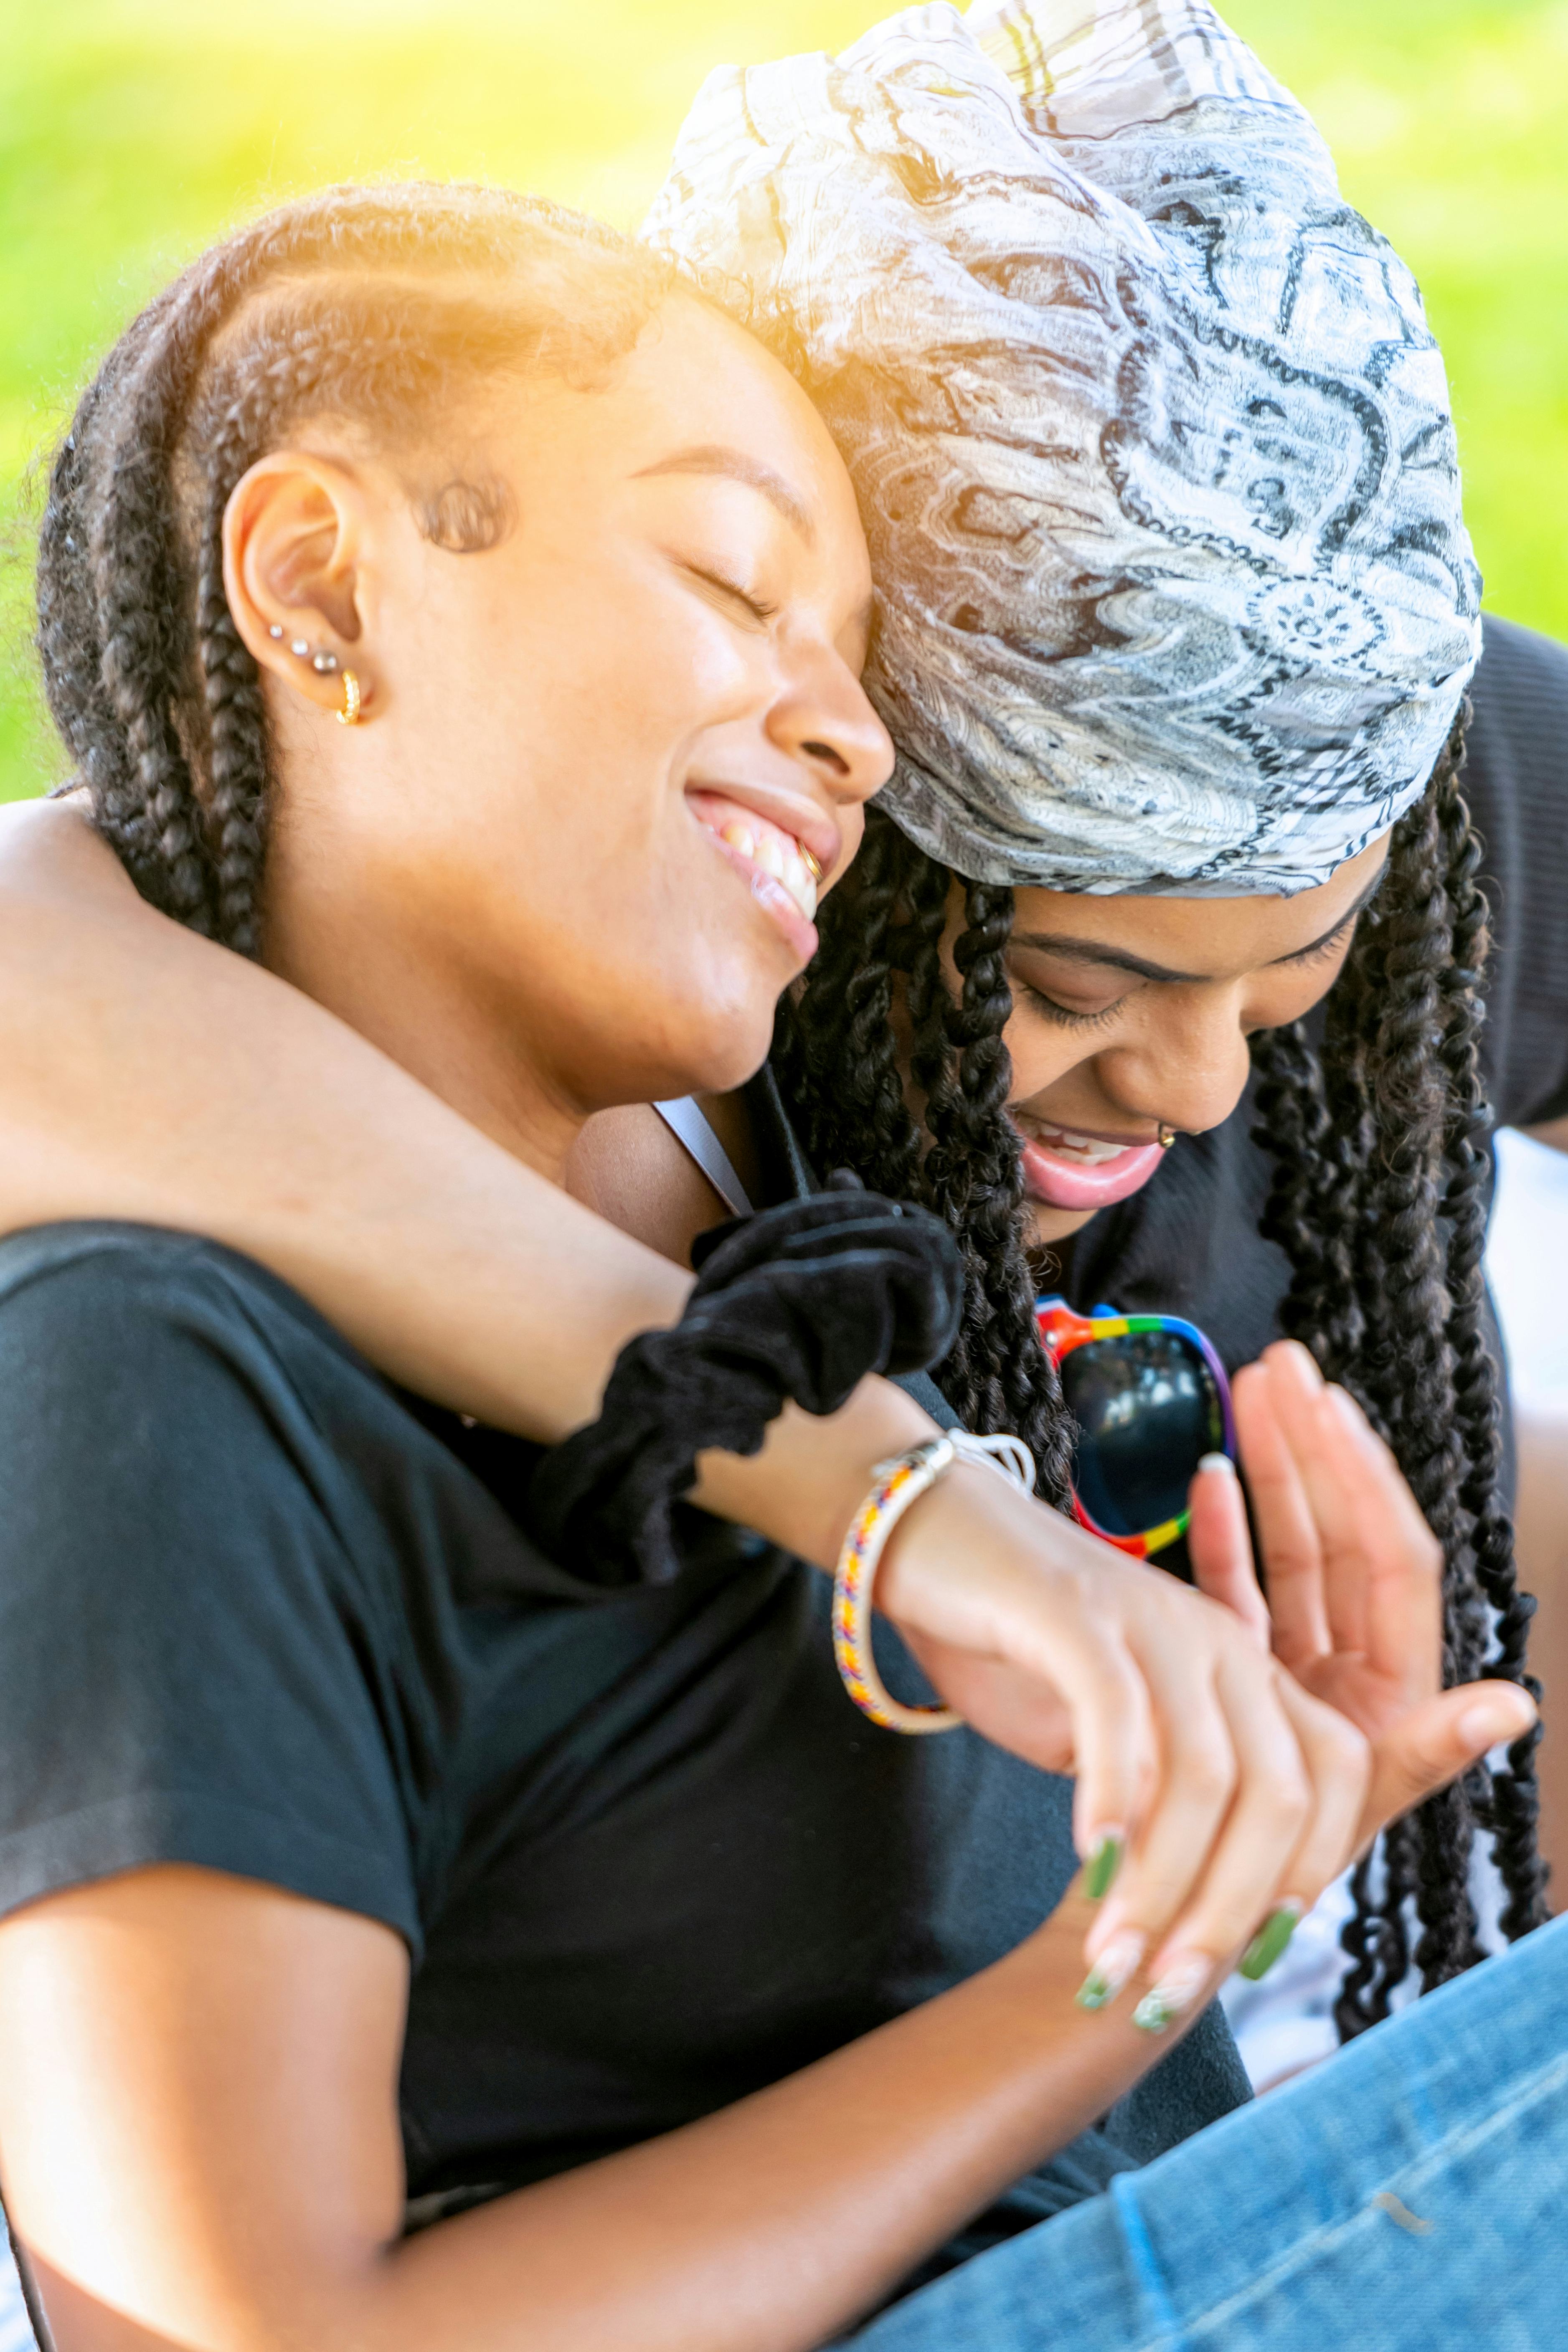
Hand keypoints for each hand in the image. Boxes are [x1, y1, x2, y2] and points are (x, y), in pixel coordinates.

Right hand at [876, 1457, 1375, 2018]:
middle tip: (1160, 1992)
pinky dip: (1113, 1797)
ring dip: (1160, 1883)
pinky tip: (1088, 1859)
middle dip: (1225, 1910)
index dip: (1302, 1877)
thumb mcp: (1116, 1731)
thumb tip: (1193, 1919)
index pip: (1332, 1777)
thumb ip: (1165, 1802)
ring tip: (1106, 1955)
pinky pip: (1117, 1714)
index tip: (1244, 1966)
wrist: (930, 1534)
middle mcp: (1219, 1641)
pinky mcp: (1075, 1612)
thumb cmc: (1020, 1646)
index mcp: (1246, 1668)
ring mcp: (1151, 1620)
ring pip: (1202, 1773)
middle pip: (1277, 1792)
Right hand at [1189, 1339, 1536, 1854]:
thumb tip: (1514, 1705)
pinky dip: (1219, 1534)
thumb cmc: (1225, 1874)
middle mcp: (1327, 1676)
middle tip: (1288, 1363)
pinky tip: (1208, 1475)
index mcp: (1376, 1704)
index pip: (1392, 1562)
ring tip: (1254, 1386)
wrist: (1117, 1910)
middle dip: (1315, 1447)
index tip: (1332, 1405)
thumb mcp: (1332, 1812)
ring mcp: (1258, 1666)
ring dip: (1272, 1467)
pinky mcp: (1186, 1669)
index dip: (1365, 1481)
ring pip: (1288, 1550)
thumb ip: (1419, 1753)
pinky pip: (1229, 1591)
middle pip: (1341, 1538)